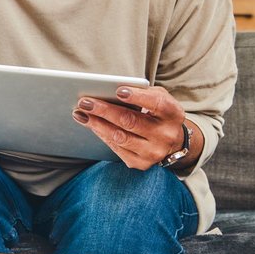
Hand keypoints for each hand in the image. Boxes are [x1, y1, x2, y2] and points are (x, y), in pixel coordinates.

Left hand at [72, 85, 190, 170]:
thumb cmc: (159, 112)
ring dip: (97, 124)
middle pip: (130, 121)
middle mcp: (166, 135)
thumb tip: (110, 90)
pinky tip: (91, 125)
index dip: (137, 97)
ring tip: (81, 113)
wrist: (173, 141)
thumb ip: (142, 92)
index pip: (156, 103)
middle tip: (85, 102)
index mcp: (173, 114)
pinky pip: (117, 148)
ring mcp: (154, 152)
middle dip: (104, 110)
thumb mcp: (159, 98)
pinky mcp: (141, 163)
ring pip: (120, 137)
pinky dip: (102, 135)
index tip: (118, 90)